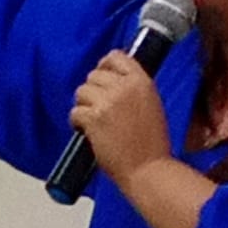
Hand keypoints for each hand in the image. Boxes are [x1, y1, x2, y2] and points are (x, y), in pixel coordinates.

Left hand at [69, 52, 171, 184]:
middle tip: (98, 109)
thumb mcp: (152, 105)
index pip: (116, 57)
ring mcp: (108, 102)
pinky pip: (75, 111)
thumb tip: (114, 81)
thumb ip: (134, 90)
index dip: (105, 66)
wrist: (148, 170)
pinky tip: (87, 132)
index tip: (102, 76)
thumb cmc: (152, 145)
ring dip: (84, 106)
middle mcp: (124, 88)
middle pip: (94, 75)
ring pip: (81, 91)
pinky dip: (77, 122)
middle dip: (93, 91)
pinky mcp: (94, 119)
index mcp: (142, 82)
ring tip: (94, 122)